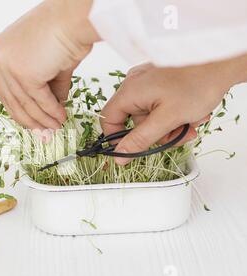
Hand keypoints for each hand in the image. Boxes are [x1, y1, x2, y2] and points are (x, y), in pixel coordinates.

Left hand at [0, 0, 98, 129]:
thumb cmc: (66, 29)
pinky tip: (60, 117)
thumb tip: (51, 108)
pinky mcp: (24, 74)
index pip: (5, 88)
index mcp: (1, 50)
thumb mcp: (48, 62)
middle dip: (29, 119)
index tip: (31, 121)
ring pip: (25, 103)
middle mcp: (0, 56)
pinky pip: (39, 100)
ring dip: (42, 119)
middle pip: (11, 99)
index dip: (19, 108)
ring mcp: (9, 65)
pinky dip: (51, 111)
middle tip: (42, 132)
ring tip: (55, 127)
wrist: (76, 17)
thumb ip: (46, 86)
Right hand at [101, 60, 245, 164]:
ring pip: (151, 115)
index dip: (118, 139)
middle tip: (180, 135)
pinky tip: (191, 113)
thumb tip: (120, 156)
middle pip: (135, 121)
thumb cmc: (198, 84)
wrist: (224, 60)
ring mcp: (148, 80)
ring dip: (171, 125)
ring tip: (192, 122)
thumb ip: (140, 140)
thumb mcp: (167, 119)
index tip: (135, 150)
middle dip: (158, 133)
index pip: (108, 119)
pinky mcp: (160, 80)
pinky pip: (159, 105)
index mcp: (129, 91)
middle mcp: (134, 83)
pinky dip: (174, 113)